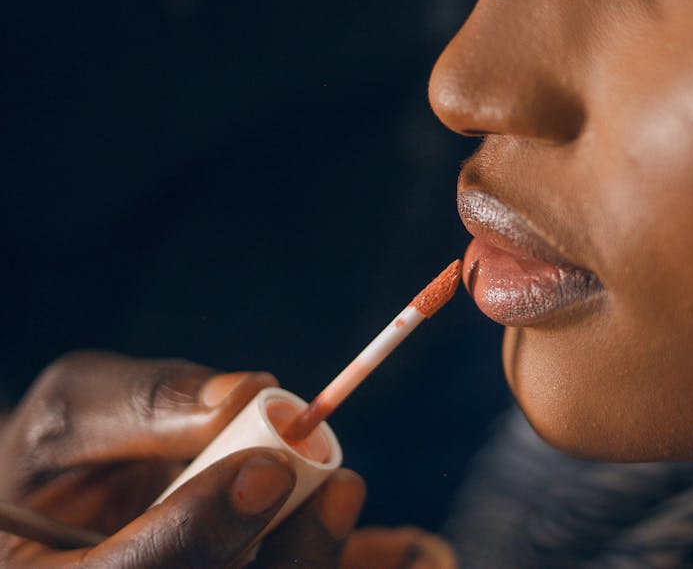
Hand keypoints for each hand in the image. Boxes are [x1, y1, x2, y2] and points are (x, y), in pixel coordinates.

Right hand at [0, 350, 365, 567]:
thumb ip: (147, 402)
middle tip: (338, 486)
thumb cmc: (66, 449)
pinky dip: (345, 553)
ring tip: (347, 495)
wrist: (75, 490)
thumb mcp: (77, 409)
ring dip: (315, 551)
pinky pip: (290, 568)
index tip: (267, 470)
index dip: (200, 531)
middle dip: (289, 549)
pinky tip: (374, 531)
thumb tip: (246, 393)